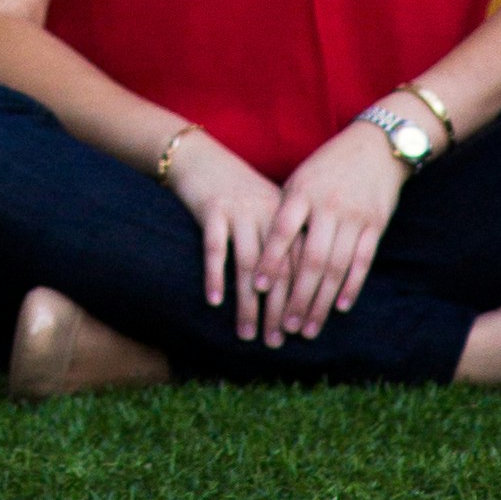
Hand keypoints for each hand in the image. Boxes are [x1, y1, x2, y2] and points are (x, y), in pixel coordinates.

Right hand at [160, 130, 286, 333]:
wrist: (200, 156)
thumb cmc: (236, 189)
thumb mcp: (267, 208)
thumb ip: (283, 241)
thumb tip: (298, 290)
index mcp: (286, 215)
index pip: (300, 265)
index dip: (300, 300)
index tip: (299, 331)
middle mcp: (267, 213)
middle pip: (278, 270)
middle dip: (277, 311)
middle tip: (275, 342)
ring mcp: (239, 210)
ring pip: (248, 265)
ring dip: (248, 304)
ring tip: (247, 334)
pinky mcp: (211, 209)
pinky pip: (215, 248)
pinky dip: (215, 276)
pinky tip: (214, 301)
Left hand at [255, 117, 409, 342]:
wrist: (376, 146)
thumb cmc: (328, 167)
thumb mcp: (301, 179)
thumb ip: (286, 211)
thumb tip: (263, 252)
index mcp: (303, 191)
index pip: (283, 230)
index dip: (271, 260)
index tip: (258, 288)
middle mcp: (328, 205)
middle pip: (311, 258)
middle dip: (298, 296)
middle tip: (285, 326)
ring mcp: (354, 216)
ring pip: (336, 267)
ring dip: (321, 301)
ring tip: (308, 328)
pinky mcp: (375, 225)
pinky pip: (362, 261)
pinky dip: (351, 286)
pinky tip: (340, 307)